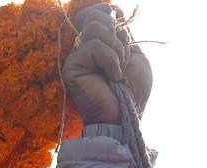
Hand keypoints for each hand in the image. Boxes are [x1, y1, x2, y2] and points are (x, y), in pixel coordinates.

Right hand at [62, 4, 151, 124]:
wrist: (125, 117)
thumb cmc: (132, 92)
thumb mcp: (135, 54)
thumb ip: (123, 31)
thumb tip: (113, 9)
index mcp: (99, 42)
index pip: (99, 10)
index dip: (114, 15)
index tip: (125, 38)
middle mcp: (84, 47)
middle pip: (96, 15)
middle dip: (119, 36)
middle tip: (122, 61)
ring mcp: (76, 56)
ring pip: (95, 27)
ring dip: (117, 50)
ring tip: (118, 72)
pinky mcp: (71, 66)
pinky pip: (94, 46)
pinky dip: (111, 61)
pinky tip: (113, 78)